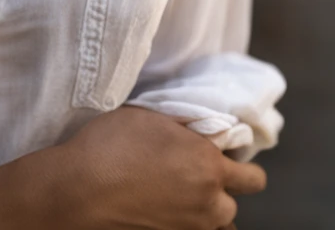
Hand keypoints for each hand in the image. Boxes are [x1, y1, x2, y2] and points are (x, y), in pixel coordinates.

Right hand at [25, 105, 265, 229]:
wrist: (81, 187)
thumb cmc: (112, 144)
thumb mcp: (151, 117)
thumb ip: (185, 126)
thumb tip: (204, 131)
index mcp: (209, 165)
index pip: (253, 177)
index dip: (240, 166)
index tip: (220, 155)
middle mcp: (208, 201)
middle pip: (234, 204)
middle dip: (221, 190)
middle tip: (197, 174)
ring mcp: (190, 227)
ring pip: (217, 225)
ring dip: (207, 212)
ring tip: (183, 196)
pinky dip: (188, 224)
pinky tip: (168, 209)